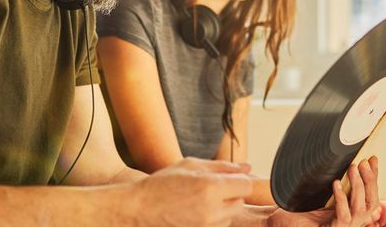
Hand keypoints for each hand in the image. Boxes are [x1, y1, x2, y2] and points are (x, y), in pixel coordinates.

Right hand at [133, 157, 252, 226]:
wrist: (139, 209)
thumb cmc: (162, 184)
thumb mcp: (189, 165)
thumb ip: (222, 166)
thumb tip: (247, 166)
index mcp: (209, 187)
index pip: (245, 185)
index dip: (239, 180)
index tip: (228, 178)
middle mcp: (211, 210)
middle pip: (240, 202)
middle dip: (231, 194)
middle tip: (210, 188)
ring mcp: (206, 226)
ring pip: (230, 216)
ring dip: (222, 208)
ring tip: (199, 200)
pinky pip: (218, 226)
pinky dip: (213, 219)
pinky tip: (195, 211)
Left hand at [245, 157, 385, 226]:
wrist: (279, 219)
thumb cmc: (298, 207)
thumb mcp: (322, 191)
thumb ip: (337, 181)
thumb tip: (348, 160)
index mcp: (350, 211)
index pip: (370, 196)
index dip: (374, 178)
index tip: (373, 159)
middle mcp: (350, 222)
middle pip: (371, 204)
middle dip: (370, 181)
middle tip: (362, 163)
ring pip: (360, 210)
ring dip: (358, 186)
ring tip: (352, 168)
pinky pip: (343, 216)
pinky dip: (341, 198)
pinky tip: (336, 183)